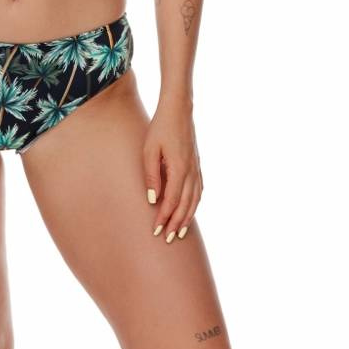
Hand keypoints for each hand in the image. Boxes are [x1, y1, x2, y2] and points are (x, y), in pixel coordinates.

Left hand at [143, 98, 203, 243]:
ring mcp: (196, 168)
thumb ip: (151, 176)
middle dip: (175, 224)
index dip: (164, 218)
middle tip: (166, 239)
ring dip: (187, 217)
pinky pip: (199, 190)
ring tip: (179, 232)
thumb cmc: (160, 128)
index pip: (171, 202)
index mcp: (179, 169)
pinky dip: (195, 204)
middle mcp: (191, 172)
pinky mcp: (197, 164)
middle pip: (185, 205)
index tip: (155, 231)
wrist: (179, 110)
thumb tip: (152, 200)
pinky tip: (190, 210)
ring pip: (194, 200)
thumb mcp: (149, 150)